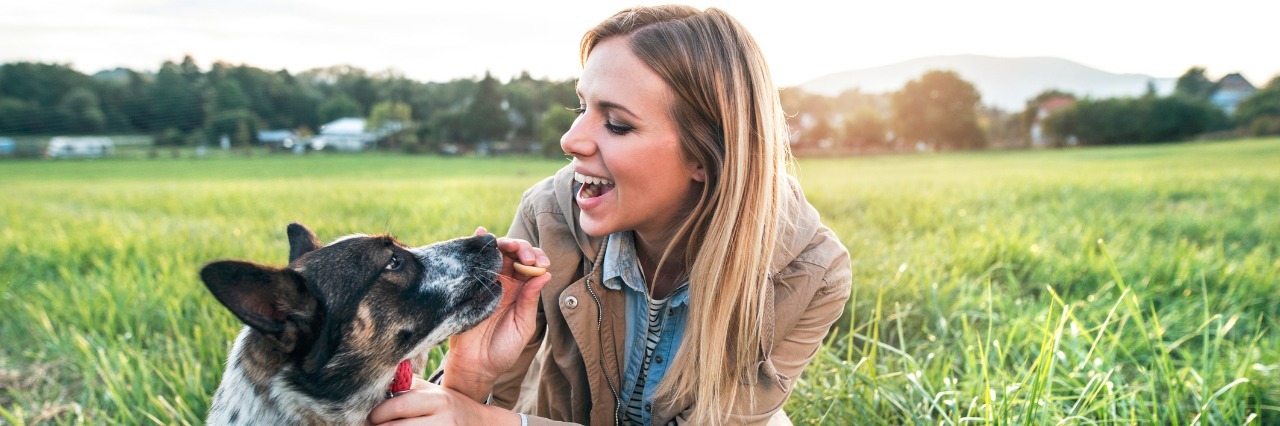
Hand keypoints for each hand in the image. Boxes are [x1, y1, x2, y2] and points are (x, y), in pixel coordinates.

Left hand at [369, 378, 520, 424]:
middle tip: (371, 425)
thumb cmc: (447, 405)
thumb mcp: (433, 392)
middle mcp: (443, 419)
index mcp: (437, 399)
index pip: (399, 406)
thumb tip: (375, 382)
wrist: (478, 423)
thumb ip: (408, 386)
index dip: (378, 413)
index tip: (371, 416)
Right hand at [442, 227, 550, 401]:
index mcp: (520, 291)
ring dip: (505, 244)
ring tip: (511, 247)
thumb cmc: (502, 349)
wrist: (475, 367)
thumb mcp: (523, 326)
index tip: (541, 264)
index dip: (538, 258)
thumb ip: (530, 300)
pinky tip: (482, 232)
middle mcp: (503, 282)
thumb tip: (545, 275)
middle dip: (523, 248)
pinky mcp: (467, 285)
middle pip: (513, 254)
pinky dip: (476, 243)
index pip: (531, 265)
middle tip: (528, 258)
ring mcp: (484, 282)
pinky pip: (471, 261)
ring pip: (495, 253)